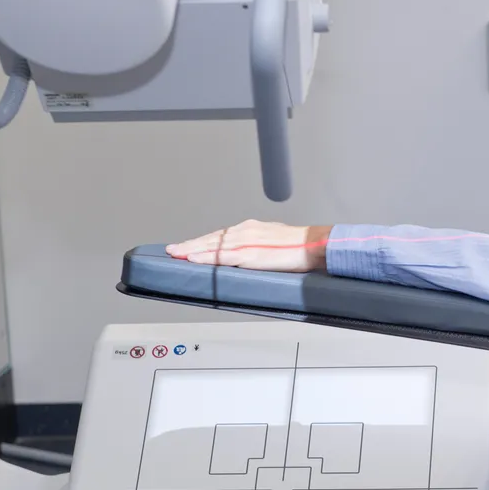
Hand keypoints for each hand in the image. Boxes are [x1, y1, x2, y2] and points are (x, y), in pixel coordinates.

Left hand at [166, 220, 332, 272]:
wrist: (315, 244)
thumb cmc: (301, 247)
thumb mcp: (275, 242)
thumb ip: (259, 247)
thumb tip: (250, 256)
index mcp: (252, 229)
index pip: (221, 235)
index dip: (203, 241)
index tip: (189, 246)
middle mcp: (245, 231)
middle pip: (212, 238)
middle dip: (191, 244)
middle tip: (173, 249)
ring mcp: (246, 241)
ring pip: (212, 245)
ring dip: (192, 249)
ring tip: (176, 254)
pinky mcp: (250, 253)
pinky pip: (222, 256)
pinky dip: (206, 257)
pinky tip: (193, 259)